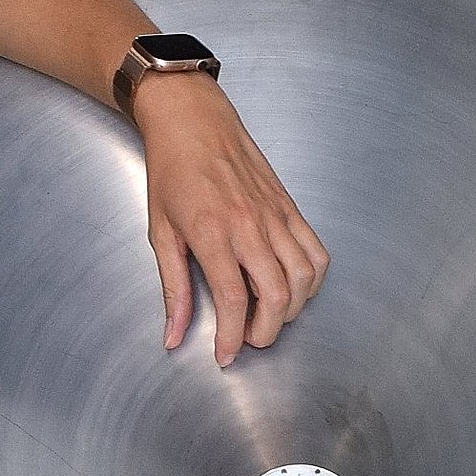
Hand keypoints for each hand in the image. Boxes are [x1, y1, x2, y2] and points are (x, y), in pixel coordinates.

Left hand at [133, 73, 327, 365]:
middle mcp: (249, 225)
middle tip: (247, 339)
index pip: (232, 300)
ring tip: (268, 317)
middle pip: (276, 296)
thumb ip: (173, 287)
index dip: (230, 337)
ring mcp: (275, 215)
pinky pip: (316, 252)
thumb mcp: (160, 231)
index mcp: (211, 232)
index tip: (224, 355)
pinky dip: (312, 280)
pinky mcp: (290, 207)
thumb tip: (173, 333)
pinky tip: (293, 288)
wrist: (193, 120)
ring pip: (303, 278)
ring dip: (291, 310)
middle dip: (266, 332)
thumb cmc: (172, 170)